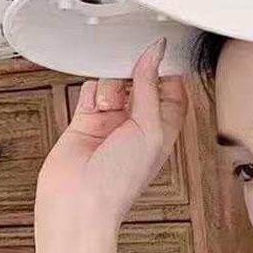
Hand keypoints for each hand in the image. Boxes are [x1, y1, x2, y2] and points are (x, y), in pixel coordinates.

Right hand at [34, 36, 188, 231]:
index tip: (163, 53)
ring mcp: (111, 122)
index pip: (173, 92)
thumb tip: (156, 55)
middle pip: (141, 82)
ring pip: (115, 82)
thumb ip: (151, 88)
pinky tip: (95, 106)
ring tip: (109, 105)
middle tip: (132, 73)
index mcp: (163, 130)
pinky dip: (93, 92)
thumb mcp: (150, 129)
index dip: (168, 72)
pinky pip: (91, 90)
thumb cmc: (120, 180)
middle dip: (136, 75)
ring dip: (112, 86)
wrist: (79, 200)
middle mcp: (138, 125)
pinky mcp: (85, 120)